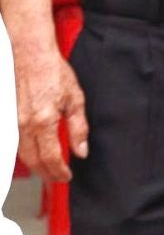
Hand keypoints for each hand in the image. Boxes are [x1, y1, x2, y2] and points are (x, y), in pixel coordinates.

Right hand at [14, 47, 88, 181]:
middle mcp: (25, 125)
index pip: (51, 157)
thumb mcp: (75, 99)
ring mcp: (15, 122)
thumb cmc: (53, 72)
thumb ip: (78, 127)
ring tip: (49, 171)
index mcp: (44, 121)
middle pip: (33, 160)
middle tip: (58, 178)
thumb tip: (81, 150)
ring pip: (23, 154)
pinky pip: (18, 143)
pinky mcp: (12, 117)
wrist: (31, 56)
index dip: (59, 171)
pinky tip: (36, 154)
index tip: (67, 176)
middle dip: (46, 173)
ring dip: (36, 166)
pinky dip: (27, 154)